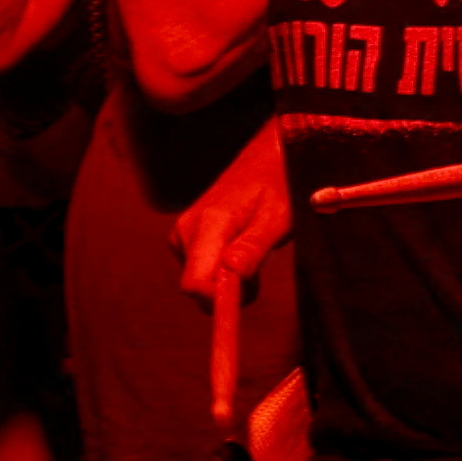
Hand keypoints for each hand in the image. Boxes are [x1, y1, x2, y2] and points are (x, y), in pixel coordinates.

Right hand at [175, 118, 293, 305]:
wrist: (266, 158)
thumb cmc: (278, 186)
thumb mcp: (278, 216)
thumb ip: (254, 246)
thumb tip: (232, 274)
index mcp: (209, 223)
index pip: (194, 284)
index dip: (217, 302)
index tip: (247, 296)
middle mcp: (187, 228)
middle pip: (197, 287)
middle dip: (227, 291)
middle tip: (258, 270)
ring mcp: (183, 232)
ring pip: (200, 281)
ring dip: (227, 280)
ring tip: (253, 251)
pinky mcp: (185, 237)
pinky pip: (201, 270)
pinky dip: (222, 270)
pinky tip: (240, 248)